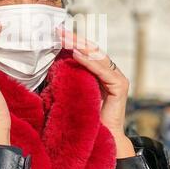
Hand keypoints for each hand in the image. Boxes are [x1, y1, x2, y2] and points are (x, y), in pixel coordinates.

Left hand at [57, 28, 135, 157]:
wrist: (102, 137)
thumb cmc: (85, 116)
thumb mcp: (73, 90)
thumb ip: (69, 75)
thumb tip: (49, 60)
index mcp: (99, 71)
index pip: (85, 51)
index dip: (71, 41)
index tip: (55, 33)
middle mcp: (109, 71)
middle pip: (91, 50)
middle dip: (74, 39)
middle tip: (58, 31)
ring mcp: (117, 77)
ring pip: (97, 56)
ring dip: (80, 46)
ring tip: (65, 39)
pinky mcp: (120, 86)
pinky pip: (103, 70)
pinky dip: (90, 62)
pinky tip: (77, 54)